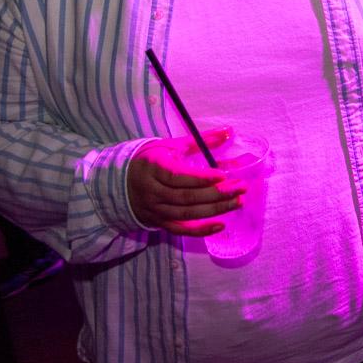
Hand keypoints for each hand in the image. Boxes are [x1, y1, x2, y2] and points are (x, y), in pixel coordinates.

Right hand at [127, 129, 244, 236]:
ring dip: (214, 210)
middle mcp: (153, 191)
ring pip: (186, 214)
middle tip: (241, 188)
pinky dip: (201, 231)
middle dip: (216, 194)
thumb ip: (201, 141)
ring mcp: (155, 209)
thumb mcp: (172, 146)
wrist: (121, 181)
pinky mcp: (159, 222)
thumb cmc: (152, 160)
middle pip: (186, 197)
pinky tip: (221, 225)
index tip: (223, 175)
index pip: (178, 176)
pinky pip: (180, 230)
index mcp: (154, 168)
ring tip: (237, 202)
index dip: (201, 178)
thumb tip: (229, 131)